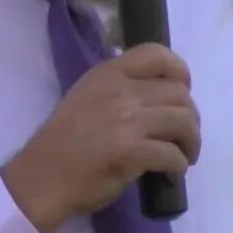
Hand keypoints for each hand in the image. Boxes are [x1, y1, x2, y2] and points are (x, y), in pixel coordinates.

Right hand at [0, 43, 200, 232]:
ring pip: (184, 122)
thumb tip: (157, 97)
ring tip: (182, 156)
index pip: (157, 54)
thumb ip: (117, 89)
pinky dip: (179, 167)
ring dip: (191, 142)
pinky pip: (173, 154)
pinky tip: (169, 175)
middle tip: (181, 137)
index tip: (180, 93)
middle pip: (180, 94)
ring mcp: (126, 121)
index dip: (180, 72)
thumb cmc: (62, 141)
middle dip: (190, 117)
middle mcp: (119, 91)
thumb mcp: (85, 98)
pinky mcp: (131, 152)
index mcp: (106, 74)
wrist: (42, 177)